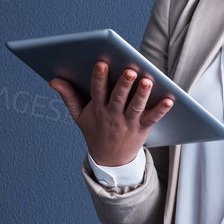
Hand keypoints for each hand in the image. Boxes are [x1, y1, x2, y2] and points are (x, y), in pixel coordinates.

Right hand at [50, 59, 173, 166]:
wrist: (110, 159)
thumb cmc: (95, 130)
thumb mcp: (79, 116)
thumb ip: (68, 96)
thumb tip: (53, 80)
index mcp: (97, 109)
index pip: (97, 91)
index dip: (99, 78)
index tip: (101, 64)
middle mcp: (113, 115)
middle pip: (119, 98)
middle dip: (123, 84)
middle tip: (129, 71)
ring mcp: (128, 122)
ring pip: (136, 107)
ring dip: (142, 94)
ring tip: (148, 80)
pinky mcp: (142, 128)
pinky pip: (153, 118)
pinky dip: (161, 109)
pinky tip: (169, 99)